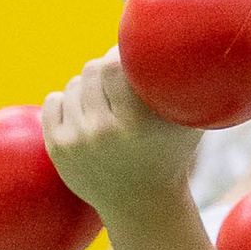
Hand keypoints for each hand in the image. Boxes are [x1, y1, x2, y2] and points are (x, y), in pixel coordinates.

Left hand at [43, 52, 200, 231]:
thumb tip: (196, 43)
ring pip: (74, 84)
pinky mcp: (58, 148)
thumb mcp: (191, 121)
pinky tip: (88, 114)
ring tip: (109, 104)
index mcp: (136, 124)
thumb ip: (193, 84)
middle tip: (121, 80)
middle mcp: (103, 132)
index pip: (111, 65)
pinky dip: (68, 100)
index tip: (131, 58)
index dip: (120, 53)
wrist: (142, 206)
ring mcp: (77, 141)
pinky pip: (54, 100)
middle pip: (91, 69)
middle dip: (106, 68)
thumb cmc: (172, 153)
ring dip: (90, 87)